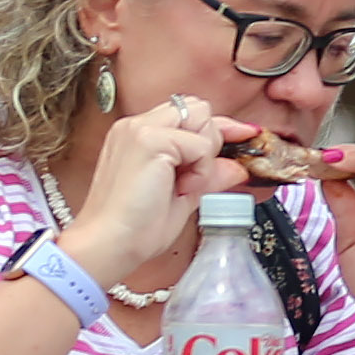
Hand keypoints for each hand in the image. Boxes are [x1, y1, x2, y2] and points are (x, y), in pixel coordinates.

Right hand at [60, 93, 252, 278]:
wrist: (109, 246)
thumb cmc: (134, 228)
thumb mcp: (182, 197)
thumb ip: (208, 175)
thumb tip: (238, 167)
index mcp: (137, 134)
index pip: (188, 114)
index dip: (217, 127)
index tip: (246, 134)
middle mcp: (136, 125)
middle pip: (198, 108)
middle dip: (207, 139)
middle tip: (192, 177)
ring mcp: (141, 129)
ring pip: (202, 118)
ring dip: (203, 154)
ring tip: (182, 185)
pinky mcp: (150, 140)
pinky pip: (201, 145)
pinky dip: (200, 170)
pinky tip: (180, 189)